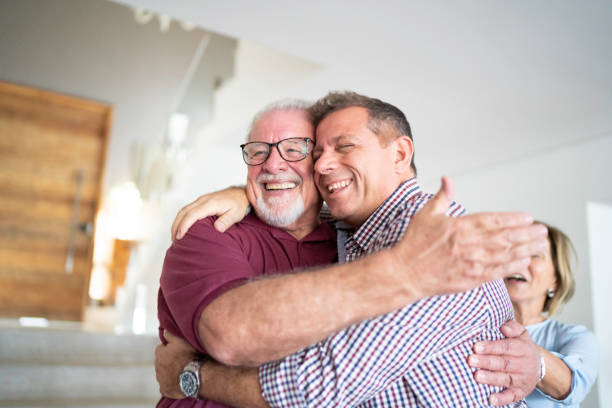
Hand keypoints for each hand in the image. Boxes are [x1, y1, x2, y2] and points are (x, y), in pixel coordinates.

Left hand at [155, 331, 197, 398]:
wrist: (197, 376)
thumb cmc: (190, 357)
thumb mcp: (181, 339)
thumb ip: (170, 334)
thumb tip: (164, 332)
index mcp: (159, 353)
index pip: (162, 348)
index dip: (171, 348)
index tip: (179, 350)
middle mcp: (157, 367)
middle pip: (162, 361)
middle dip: (170, 360)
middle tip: (183, 360)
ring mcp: (161, 380)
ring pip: (164, 373)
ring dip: (171, 371)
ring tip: (183, 370)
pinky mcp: (165, 390)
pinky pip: (166, 386)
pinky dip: (172, 383)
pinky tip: (180, 380)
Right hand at [171, 186, 248, 239]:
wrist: (240, 193)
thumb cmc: (238, 204)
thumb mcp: (236, 214)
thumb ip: (226, 221)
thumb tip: (217, 229)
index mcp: (210, 203)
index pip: (192, 214)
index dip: (184, 225)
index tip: (180, 236)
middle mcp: (203, 200)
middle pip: (183, 212)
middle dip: (176, 226)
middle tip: (174, 240)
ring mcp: (200, 200)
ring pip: (183, 210)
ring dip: (177, 222)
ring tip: (175, 236)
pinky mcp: (200, 202)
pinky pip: (187, 209)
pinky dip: (181, 218)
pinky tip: (181, 227)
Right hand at [392, 176, 547, 296]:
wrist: (406, 272)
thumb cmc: (414, 243)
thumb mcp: (426, 214)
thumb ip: (442, 197)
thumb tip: (447, 179)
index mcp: (460, 226)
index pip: (493, 220)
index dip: (513, 219)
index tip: (528, 217)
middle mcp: (470, 244)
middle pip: (506, 237)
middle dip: (527, 234)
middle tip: (543, 231)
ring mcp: (472, 263)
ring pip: (507, 255)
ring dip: (527, 249)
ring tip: (542, 245)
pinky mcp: (471, 279)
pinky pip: (499, 272)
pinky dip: (514, 267)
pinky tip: (525, 262)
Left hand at [469, 320, 539, 405]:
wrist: (539, 364)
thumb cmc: (522, 346)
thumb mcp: (522, 333)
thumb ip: (513, 327)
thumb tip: (504, 328)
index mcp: (521, 348)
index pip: (505, 347)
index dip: (490, 347)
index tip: (476, 346)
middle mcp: (522, 364)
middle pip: (503, 363)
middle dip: (486, 362)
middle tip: (471, 360)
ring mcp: (522, 379)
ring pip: (506, 379)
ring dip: (491, 379)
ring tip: (477, 376)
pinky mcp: (521, 392)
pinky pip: (512, 396)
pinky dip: (502, 399)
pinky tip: (491, 400)